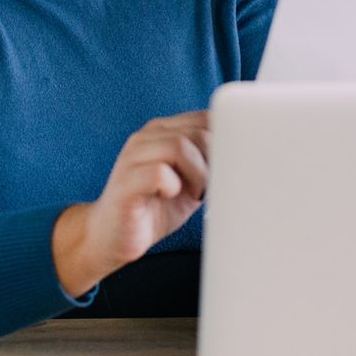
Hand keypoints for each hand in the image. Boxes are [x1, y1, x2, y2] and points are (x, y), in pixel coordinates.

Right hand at [52, 111, 209, 297]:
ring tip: (193, 193)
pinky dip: (174, 187)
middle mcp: (146, 138)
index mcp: (163, 131)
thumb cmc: (154, 208)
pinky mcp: (126, 183)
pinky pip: (159, 173)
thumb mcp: (189, 181)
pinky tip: (169, 196)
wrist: (112, 237)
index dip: (223, 143)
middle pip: (197, 132)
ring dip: (197, 174)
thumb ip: (209, 163)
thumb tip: (244, 155)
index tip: (224, 169)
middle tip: (207, 187)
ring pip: (180, 146)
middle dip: (212, 162)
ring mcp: (132, 157)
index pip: (205, 118)